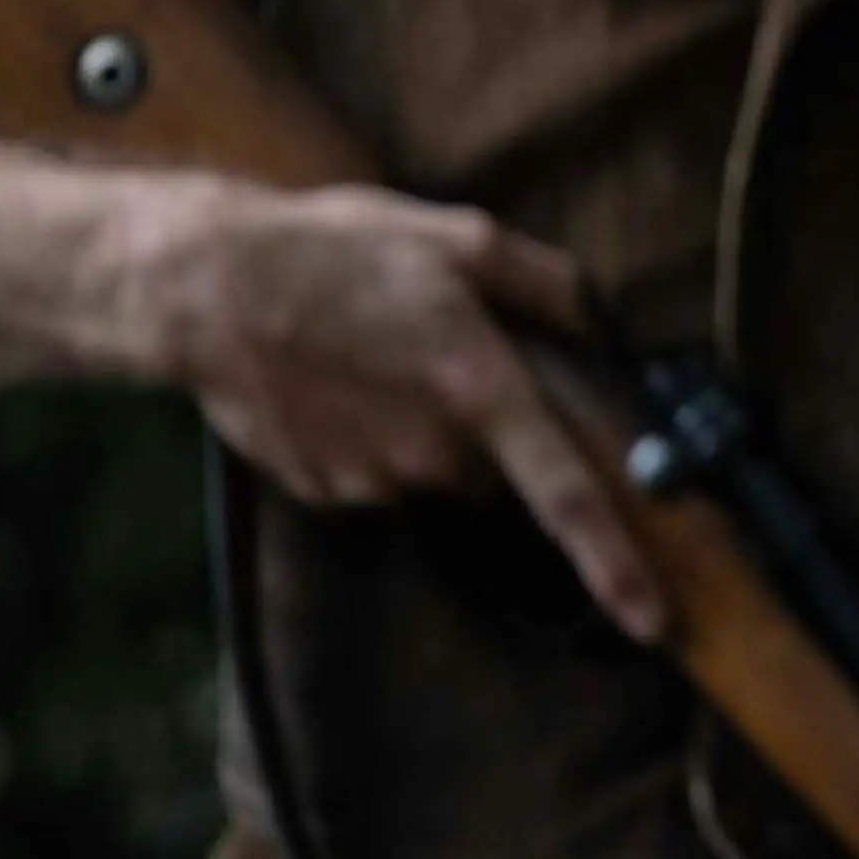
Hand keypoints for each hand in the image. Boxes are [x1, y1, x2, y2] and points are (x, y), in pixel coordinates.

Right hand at [149, 177, 664, 642]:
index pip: (564, 495)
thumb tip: (602, 323)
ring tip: (378, 357)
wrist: (205, 289)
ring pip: (436, 471)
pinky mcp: (323, 488)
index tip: (654, 619)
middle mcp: (431, 450)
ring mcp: (371, 477)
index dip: (614, 562)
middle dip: (495, 433)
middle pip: (499, 471)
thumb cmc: (339, 252)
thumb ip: (549, 285)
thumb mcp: (462, 239)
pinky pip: (377, 474)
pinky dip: (372, 436)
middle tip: (446, 357)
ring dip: (428, 429)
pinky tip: (338, 382)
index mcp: (480, 390)